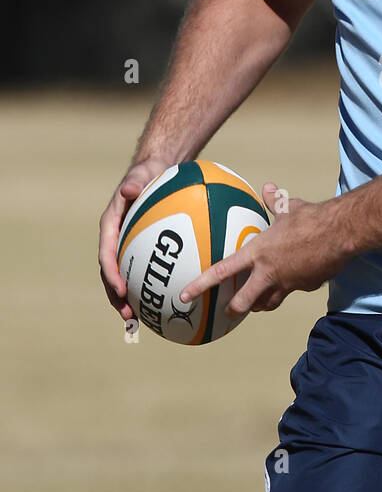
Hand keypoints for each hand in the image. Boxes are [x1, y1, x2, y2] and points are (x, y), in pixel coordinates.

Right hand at [98, 157, 169, 320]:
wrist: (157, 172)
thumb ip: (136, 181)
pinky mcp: (143, 250)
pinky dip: (150, 287)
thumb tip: (129, 189)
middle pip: (112, 274)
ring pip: (126, 277)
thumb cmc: (150, 173)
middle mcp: (117, 240)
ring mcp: (129, 246)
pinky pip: (145, 271)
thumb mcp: (143, 173)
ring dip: (129, 299)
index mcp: (111, 226)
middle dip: (117, 297)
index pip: (107, 254)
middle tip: (128, 315)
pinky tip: (166, 303)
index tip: (120, 289)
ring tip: (140, 319)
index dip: (111, 274)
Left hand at [179, 184, 348, 315]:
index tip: (184, 296)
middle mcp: (269, 273)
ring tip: (256, 304)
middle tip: (228, 310)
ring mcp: (288, 283)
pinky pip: (294, 290)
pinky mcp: (306, 286)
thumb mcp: (289, 207)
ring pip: (268, 303)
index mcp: (258, 253)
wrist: (341, 234)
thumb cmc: (312, 218)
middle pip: (244, 302)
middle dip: (233, 309)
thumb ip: (274, 201)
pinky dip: (290, 287)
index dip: (200, 286)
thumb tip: (267, 187)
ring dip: (260, 305)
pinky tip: (295, 280)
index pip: (222, 272)